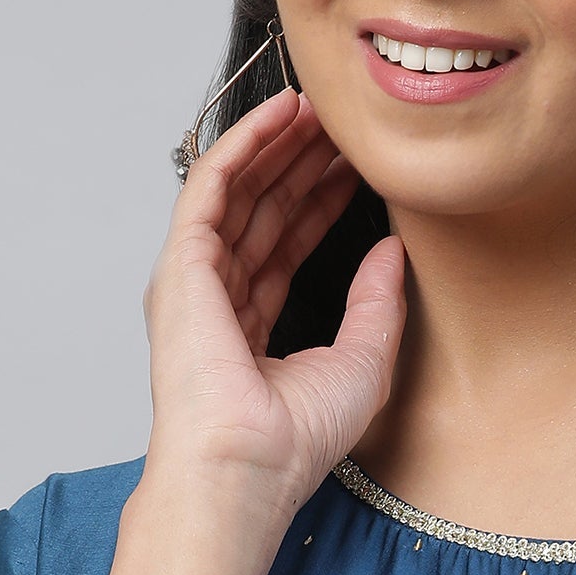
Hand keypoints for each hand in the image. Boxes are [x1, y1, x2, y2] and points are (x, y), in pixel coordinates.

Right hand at [142, 83, 405, 544]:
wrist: (248, 467)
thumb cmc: (293, 442)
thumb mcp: (363, 364)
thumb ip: (378, 304)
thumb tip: (392, 249)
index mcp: (251, 331)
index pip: (285, 248)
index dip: (319, 203)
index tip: (355, 171)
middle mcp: (217, 301)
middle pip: (261, 212)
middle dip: (299, 164)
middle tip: (340, 126)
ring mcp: (194, 281)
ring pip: (238, 191)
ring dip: (275, 144)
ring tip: (316, 107)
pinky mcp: (182, 264)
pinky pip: (213, 184)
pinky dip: (245, 144)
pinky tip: (280, 114)